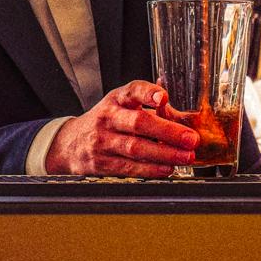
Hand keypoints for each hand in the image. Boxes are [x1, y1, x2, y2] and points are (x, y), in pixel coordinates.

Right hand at [44, 81, 204, 176]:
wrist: (70, 143)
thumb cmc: (105, 122)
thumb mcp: (119, 105)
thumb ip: (144, 102)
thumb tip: (171, 100)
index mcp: (116, 99)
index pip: (132, 91)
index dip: (148, 93)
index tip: (163, 98)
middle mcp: (108, 118)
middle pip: (138, 122)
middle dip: (167, 131)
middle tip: (190, 138)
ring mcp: (103, 141)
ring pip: (135, 147)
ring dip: (164, 153)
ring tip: (185, 157)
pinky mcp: (102, 162)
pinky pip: (129, 166)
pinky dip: (150, 168)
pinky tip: (167, 168)